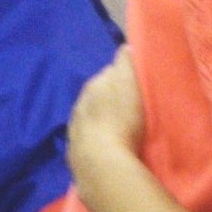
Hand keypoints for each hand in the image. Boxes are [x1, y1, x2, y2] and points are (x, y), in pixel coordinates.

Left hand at [68, 51, 144, 174]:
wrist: (102, 165)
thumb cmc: (121, 121)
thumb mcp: (129, 85)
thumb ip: (126, 63)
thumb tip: (125, 46)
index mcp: (93, 84)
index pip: (110, 73)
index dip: (124, 77)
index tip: (136, 85)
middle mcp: (79, 102)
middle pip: (99, 94)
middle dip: (111, 97)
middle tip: (130, 107)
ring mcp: (75, 128)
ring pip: (91, 115)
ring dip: (102, 118)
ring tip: (119, 128)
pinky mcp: (75, 151)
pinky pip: (88, 137)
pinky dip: (96, 137)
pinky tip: (106, 145)